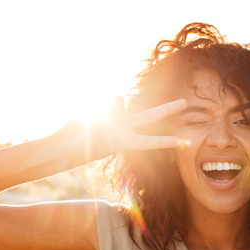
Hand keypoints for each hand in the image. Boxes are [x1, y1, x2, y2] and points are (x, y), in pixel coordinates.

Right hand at [59, 98, 186, 166]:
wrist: (64, 145)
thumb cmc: (79, 150)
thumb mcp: (96, 142)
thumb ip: (110, 119)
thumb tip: (121, 99)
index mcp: (125, 142)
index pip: (150, 142)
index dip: (166, 142)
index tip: (184, 142)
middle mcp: (124, 127)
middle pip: (151, 116)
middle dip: (168, 109)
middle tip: (186, 102)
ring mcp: (114, 117)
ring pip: (120, 102)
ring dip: (110, 108)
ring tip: (95, 120)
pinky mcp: (102, 108)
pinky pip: (106, 100)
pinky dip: (98, 103)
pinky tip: (88, 112)